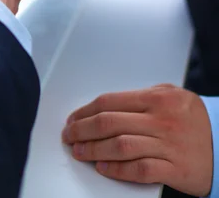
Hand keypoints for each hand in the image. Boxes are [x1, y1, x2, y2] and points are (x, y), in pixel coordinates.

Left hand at [62, 85, 212, 195]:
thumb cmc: (195, 122)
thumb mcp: (174, 97)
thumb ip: (142, 96)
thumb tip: (103, 106)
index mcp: (158, 98)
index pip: (109, 102)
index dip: (84, 111)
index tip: (72, 120)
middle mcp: (163, 120)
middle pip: (108, 123)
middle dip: (81, 130)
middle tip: (69, 137)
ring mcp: (169, 145)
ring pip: (119, 146)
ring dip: (93, 150)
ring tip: (80, 152)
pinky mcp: (174, 168)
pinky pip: (138, 169)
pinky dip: (117, 169)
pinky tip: (103, 168)